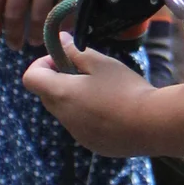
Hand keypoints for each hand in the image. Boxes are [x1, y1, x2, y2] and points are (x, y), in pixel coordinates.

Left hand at [23, 34, 159, 153]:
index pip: (30, 78)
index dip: (41, 64)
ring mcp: (77, 134)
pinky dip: (89, 115)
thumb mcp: (100, 63)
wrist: (153, 124)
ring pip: (65, 111)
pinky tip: (114, 111)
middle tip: (86, 71)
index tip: (64, 59)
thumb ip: (75, 51)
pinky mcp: (92, 144)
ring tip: (105, 91)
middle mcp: (63, 117)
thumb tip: (60, 40)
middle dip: (59, 79)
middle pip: (47, 94)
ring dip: (75, 98)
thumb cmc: (125, 88)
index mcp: (61, 94)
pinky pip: (81, 126)